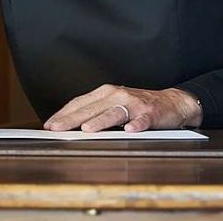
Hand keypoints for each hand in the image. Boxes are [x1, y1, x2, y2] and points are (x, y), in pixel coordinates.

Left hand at [44, 84, 201, 132]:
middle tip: (57, 129)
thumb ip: (93, 112)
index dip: (64, 114)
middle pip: (92, 108)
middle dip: (72, 119)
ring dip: (101, 121)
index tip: (49, 125)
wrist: (172, 102)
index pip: (80, 102)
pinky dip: (136, 125)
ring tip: (87, 129)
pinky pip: (142, 120)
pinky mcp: (151, 113)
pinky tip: (130, 130)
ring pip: (114, 113)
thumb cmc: (138, 106)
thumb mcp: (114, 104)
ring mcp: (135, 104)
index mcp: (106, 93)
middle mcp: (118, 95)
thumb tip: (66, 126)